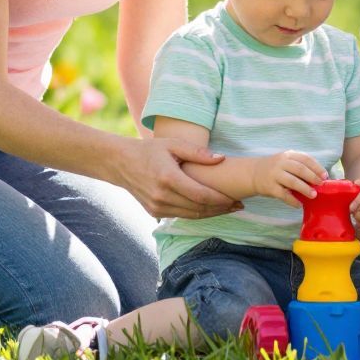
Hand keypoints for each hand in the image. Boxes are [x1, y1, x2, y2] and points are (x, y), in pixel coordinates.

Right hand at [115, 137, 239, 218]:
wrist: (120, 163)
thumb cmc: (149, 150)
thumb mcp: (172, 144)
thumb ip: (198, 152)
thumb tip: (222, 159)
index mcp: (168, 178)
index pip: (202, 196)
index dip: (222, 200)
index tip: (236, 199)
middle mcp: (162, 196)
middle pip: (199, 209)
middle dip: (221, 209)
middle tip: (238, 206)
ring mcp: (157, 207)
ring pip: (191, 216)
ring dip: (211, 214)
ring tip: (228, 208)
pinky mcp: (154, 212)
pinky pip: (181, 215)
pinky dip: (197, 214)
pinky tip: (209, 209)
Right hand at [249, 150, 325, 204]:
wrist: (254, 173)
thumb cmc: (277, 168)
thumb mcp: (287, 161)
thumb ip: (300, 166)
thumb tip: (320, 178)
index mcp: (288, 155)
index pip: (305, 159)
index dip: (317, 167)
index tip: (325, 175)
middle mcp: (281, 163)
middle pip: (300, 169)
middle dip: (313, 177)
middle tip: (321, 184)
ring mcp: (274, 175)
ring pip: (292, 182)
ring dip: (305, 189)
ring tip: (314, 195)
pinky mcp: (270, 188)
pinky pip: (283, 195)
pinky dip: (292, 200)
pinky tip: (299, 204)